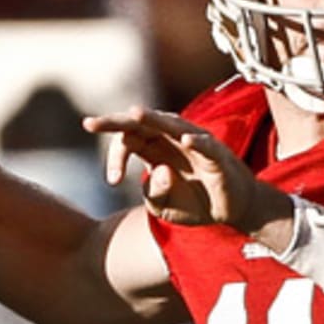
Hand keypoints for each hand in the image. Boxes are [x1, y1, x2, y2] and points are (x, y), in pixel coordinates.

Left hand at [83, 107, 282, 233]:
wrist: (233, 211)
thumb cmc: (196, 203)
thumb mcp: (164, 207)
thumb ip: (153, 194)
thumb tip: (160, 171)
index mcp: (155, 149)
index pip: (128, 141)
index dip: (116, 158)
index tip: (112, 181)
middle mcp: (172, 140)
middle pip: (141, 124)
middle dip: (115, 122)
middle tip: (89, 124)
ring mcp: (195, 144)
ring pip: (172, 125)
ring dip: (154, 118)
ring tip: (135, 113)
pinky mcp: (217, 155)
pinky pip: (206, 145)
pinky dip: (197, 142)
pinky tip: (184, 139)